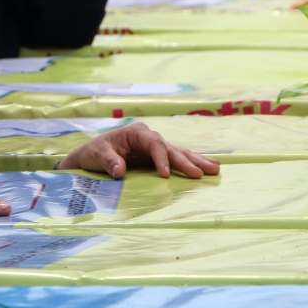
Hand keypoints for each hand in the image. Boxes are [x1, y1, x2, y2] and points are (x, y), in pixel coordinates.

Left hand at [57, 123, 220, 178]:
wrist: (92, 154)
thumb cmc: (94, 152)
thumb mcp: (97, 155)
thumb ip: (109, 161)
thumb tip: (120, 172)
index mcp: (137, 132)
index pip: (154, 143)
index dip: (162, 158)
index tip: (166, 175)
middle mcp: (149, 137)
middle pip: (171, 148)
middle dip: (187, 161)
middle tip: (200, 174)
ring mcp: (155, 147)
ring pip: (179, 152)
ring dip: (197, 161)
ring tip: (215, 169)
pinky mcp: (158, 157)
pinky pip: (178, 159)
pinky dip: (192, 163)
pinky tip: (208, 167)